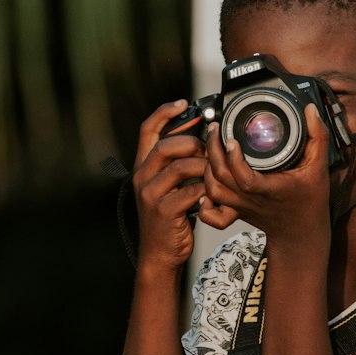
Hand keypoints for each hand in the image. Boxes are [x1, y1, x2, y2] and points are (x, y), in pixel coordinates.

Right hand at [131, 101, 217, 270]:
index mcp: (142, 167)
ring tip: (213, 175)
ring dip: (203, 168)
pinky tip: (211, 197)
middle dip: (193, 144)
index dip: (164, 112)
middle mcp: (142, 177)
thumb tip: (200, 140)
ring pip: (181, 167)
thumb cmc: (170, 217)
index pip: (148, 129)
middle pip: (167, 145)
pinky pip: (192, 191)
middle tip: (209, 151)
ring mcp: (151, 194)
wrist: (160, 253)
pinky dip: (206, 192)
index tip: (184, 102)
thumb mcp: (166, 186)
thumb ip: (175, 164)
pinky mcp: (164, 210)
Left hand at [199, 103, 332, 247]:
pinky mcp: (236, 211)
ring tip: (211, 145)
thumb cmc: (310, 200)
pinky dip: (203, 199)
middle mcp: (252, 199)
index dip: (234, 159)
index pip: (245, 178)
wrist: (301, 233)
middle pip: (221, 178)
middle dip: (212, 150)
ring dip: (207, 167)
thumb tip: (311, 111)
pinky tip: (205, 181)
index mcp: (270, 189)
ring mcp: (241, 206)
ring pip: (213, 190)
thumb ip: (317, 136)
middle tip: (215, 128)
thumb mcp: (319, 167)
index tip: (232, 139)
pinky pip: (212, 212)